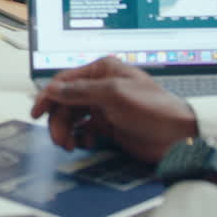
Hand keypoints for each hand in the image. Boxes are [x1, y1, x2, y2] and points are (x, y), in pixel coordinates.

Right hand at [30, 56, 197, 163]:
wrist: (178, 136)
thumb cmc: (155, 109)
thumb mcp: (114, 94)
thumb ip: (80, 91)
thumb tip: (53, 89)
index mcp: (102, 71)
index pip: (65, 81)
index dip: (48, 96)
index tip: (37, 112)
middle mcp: (100, 87)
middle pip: (66, 101)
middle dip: (59, 120)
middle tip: (58, 138)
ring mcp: (104, 107)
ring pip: (73, 117)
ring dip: (67, 131)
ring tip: (69, 145)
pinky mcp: (108, 125)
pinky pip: (84, 130)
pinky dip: (80, 137)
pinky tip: (85, 143)